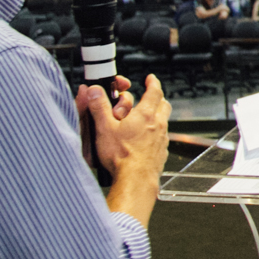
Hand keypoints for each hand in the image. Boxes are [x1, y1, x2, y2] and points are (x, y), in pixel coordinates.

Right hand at [85, 74, 169, 226]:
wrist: (136, 180)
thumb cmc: (121, 157)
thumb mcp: (104, 128)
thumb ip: (99, 107)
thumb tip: (94, 90)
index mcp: (145, 115)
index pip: (154, 91)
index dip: (153, 82)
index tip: (150, 78)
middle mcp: (158, 125)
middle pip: (163, 105)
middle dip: (157, 98)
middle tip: (149, 97)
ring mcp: (162, 139)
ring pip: (164, 121)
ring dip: (157, 116)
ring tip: (145, 118)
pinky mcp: (162, 152)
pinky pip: (162, 138)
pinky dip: (156, 134)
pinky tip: (146, 140)